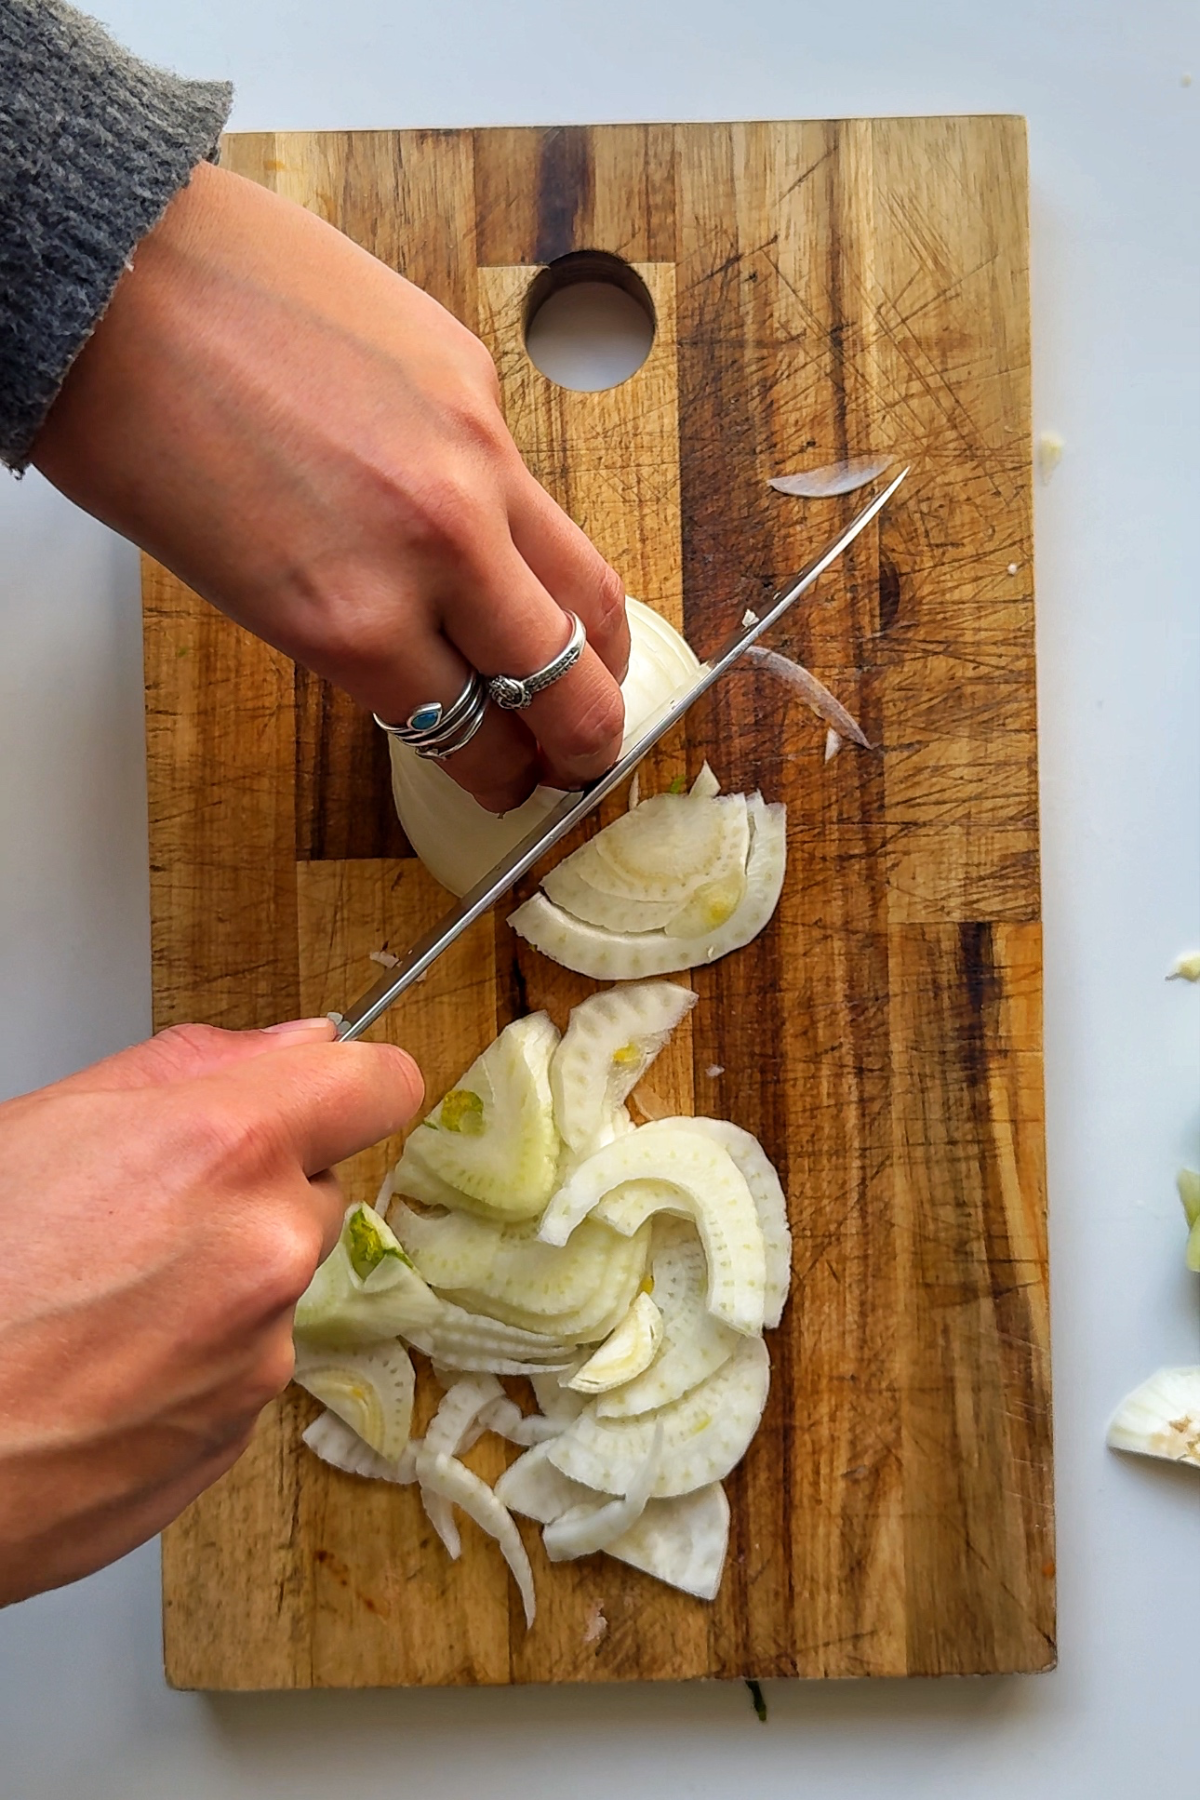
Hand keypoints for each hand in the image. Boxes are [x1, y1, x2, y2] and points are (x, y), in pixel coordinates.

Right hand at [0, 1019, 420, 1605]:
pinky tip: (104, 1364)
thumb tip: (297, 1044)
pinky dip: (194, 1361)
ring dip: (221, 1282)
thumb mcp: (44, 1120)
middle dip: (255, 1190)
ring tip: (102, 1301)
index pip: (380, 1086)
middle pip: (318, 1189)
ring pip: (277, 1284)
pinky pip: (243, 1367)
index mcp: (226, 1150)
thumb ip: (192, 1065)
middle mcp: (267, 1250)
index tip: (327, 1094)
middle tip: (143, 1213)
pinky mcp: (236, 1435)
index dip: (352, 1083)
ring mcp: (259, 1353)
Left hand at [33, 160, 628, 812]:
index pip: (479, 736)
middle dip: (588, 738)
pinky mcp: (476, 375)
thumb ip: (360, 641)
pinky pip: (525, 480)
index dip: (507, 778)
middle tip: (585, 754)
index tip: (517, 783)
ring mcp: (473, 452)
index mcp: (355, 619)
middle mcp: (437, 543)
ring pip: (587, 582)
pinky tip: (485, 525)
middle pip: (569, 678)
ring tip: (590, 665)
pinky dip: (519, 527)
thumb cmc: (137, 430)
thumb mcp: (243, 589)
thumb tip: (441, 668)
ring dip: (600, 646)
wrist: (120, 273)